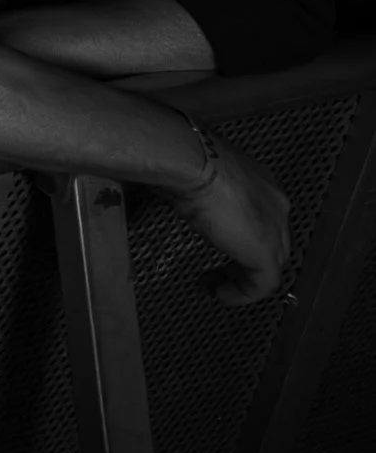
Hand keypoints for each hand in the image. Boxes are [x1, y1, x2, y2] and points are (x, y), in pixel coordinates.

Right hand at [163, 132, 291, 306]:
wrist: (194, 162)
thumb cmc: (188, 159)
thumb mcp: (199, 174)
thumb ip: (201, 187)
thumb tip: (175, 191)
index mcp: (262, 183)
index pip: (263, 217)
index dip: (242, 235)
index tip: (216, 243)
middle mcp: (276, 205)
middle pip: (272, 243)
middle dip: (245, 260)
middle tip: (219, 270)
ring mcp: (276, 230)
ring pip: (269, 265)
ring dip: (241, 278)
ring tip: (216, 285)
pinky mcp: (266, 254)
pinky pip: (262, 284)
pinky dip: (241, 294)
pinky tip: (220, 294)